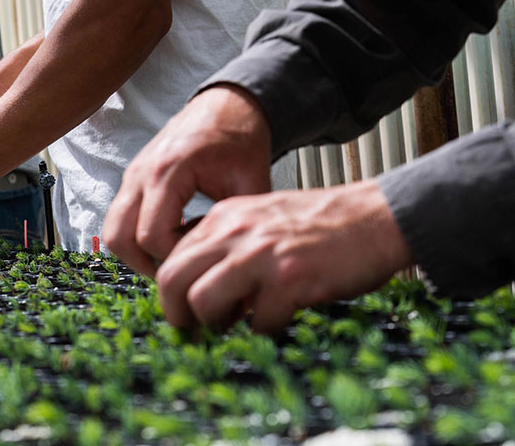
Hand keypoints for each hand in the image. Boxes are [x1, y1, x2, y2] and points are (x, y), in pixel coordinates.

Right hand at [104, 85, 274, 276]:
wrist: (227, 106)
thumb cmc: (239, 138)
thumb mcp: (250, 182)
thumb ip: (239, 224)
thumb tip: (238, 265)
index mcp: (168, 171)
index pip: (153, 237)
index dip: (178, 258)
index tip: (204, 254)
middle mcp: (141, 173)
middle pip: (119, 239)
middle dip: (148, 264)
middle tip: (180, 271)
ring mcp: (132, 175)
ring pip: (112, 231)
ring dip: (136, 254)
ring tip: (173, 259)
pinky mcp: (132, 179)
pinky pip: (119, 218)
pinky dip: (136, 237)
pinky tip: (171, 237)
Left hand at [156, 180, 413, 332]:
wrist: (377, 216)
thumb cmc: (321, 225)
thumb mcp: (261, 220)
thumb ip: (228, 246)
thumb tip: (198, 289)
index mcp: (224, 217)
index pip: (171, 257)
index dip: (173, 291)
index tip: (185, 311)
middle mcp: (234, 232)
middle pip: (172, 279)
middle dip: (176, 315)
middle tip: (193, 332)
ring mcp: (260, 255)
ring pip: (202, 301)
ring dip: (214, 326)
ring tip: (235, 328)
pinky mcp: (290, 279)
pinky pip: (256, 322)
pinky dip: (265, 331)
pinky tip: (281, 320)